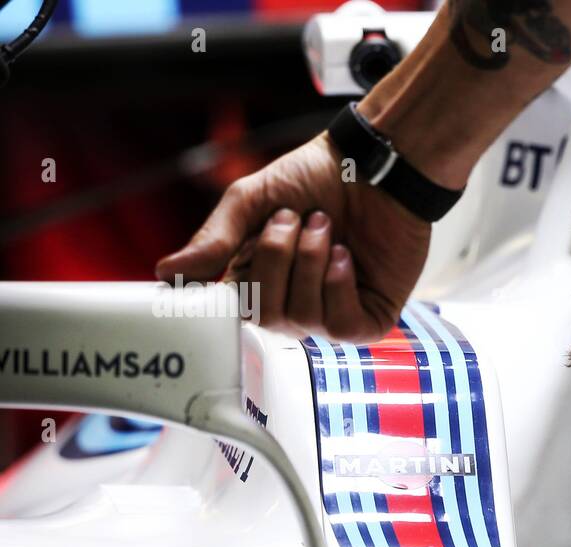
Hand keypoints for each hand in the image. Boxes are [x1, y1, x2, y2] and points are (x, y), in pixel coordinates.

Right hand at [155, 132, 430, 341]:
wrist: (376, 167)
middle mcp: (292, 303)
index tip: (228, 260)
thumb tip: (167, 273)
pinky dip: (338, 285)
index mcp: (259, 279)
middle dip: (275, 259)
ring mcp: (330, 315)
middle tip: (296, 218)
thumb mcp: (252, 199)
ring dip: (309, 262)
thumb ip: (214, 238)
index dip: (228, 290)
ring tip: (326, 226)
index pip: (230, 309)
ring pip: (300, 318)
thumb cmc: (318, 179)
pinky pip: (340, 327)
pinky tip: (345, 256)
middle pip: (262, 316)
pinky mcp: (368, 320)